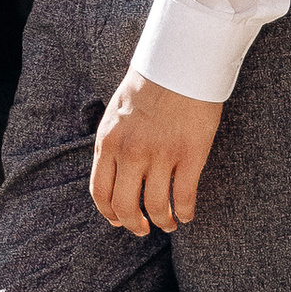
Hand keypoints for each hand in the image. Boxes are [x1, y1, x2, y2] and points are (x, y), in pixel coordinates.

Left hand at [90, 73, 221, 236]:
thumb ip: (112, 145)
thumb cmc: (149, 87)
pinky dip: (185, 212)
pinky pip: (184, 196)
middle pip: (124, 206)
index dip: (109, 213)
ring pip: (156, 206)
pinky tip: (186, 214)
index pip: (100, 192)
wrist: (179, 62)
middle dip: (133, 224)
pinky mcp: (190, 154)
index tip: (118, 221)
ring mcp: (161, 155)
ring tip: (168, 223)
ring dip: (162, 221)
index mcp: (108, 142)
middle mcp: (130, 152)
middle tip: (143, 229)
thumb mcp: (116, 115)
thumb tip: (113, 175)